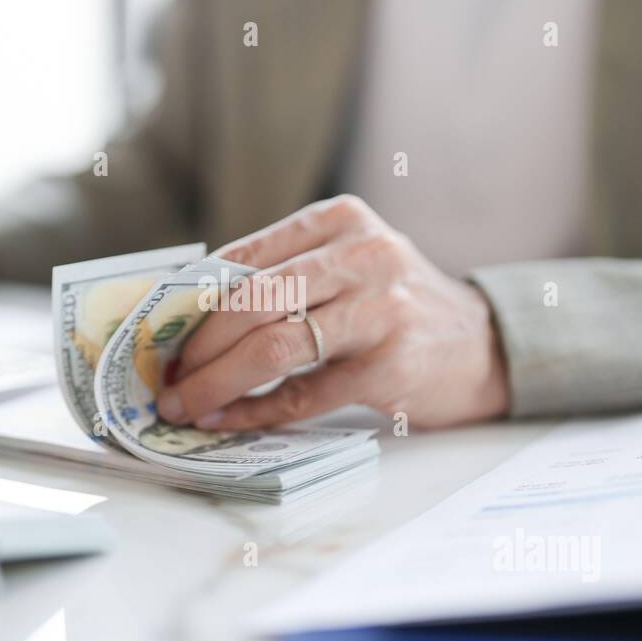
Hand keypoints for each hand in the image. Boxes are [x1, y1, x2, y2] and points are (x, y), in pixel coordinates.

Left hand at [156, 195, 509, 429]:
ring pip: (272, 346)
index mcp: (340, 219)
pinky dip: (256, 412)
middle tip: (165, 380)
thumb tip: (187, 314)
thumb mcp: (348, 265)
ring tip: (185, 406)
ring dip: (216, 383)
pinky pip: (303, 394)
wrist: (483, 346)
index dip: (190, 301)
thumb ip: (284, 275)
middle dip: (197, 347)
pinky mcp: (389, 365)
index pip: (243, 257)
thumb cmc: (396, 307)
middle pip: (251, 301)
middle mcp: (363, 254)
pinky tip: (229, 421)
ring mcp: (379, 310)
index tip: (158, 335)